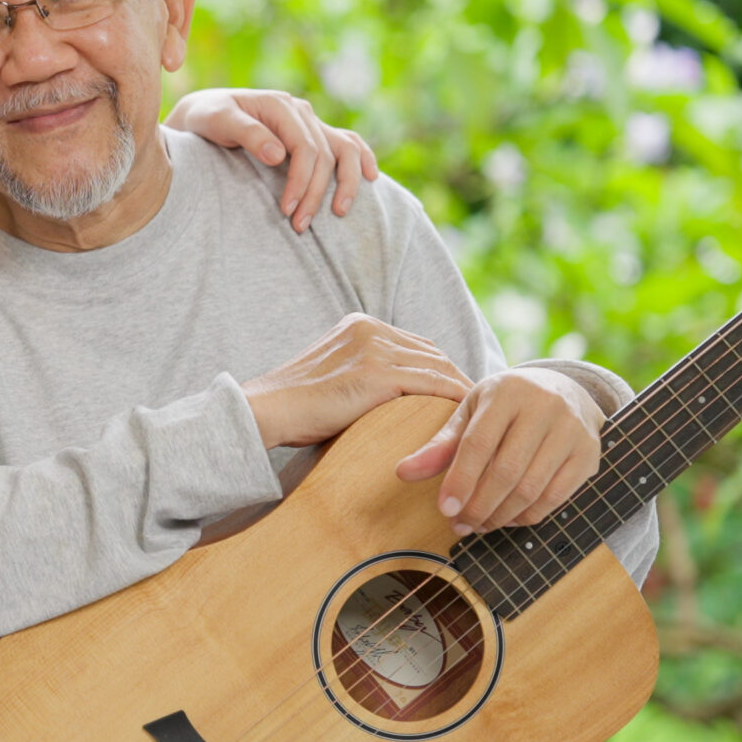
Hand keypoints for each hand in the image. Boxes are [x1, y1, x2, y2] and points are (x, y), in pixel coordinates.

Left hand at [167, 87, 379, 232]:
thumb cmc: (205, 117)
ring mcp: (309, 121)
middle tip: (299, 225)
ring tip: (339, 212)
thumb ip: (246, 133)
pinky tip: (370, 177)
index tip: (287, 210)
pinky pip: (346, 142)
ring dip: (346, 182)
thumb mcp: (216, 120)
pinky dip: (360, 158)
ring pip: (344, 149)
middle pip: (324, 155)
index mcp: (280, 106)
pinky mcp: (311, 133)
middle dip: (315, 193)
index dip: (301, 181)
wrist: (201, 114)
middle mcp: (300, 111)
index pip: (305, 148)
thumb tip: (279, 155)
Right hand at [242, 314, 471, 449]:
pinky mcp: (377, 374)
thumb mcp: (332, 375)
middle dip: (455, 378)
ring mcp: (374, 348)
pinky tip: (465, 417)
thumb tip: (392, 398)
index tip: (456, 392)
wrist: (264, 411)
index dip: (438, 369)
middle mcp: (369, 328)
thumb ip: (362, 373)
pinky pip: (432, 385)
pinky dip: (453, 399)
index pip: (414, 344)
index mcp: (358, 324)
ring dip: (461, 391)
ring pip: (437, 367)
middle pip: (431, 352)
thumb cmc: (292, 407)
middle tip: (476, 407)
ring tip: (477, 415)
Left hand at [394, 366, 604, 534]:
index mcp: (506, 392)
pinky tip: (508, 518)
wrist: (563, 390)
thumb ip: (440, 444)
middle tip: (460, 525)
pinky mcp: (588, 453)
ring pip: (532, 488)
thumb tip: (403, 472)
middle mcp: (544, 407)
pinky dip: (529, 515)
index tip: (445, 509)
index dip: (460, 480)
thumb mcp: (471, 412)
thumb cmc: (506, 404)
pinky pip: (556, 496)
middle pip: (507, 471)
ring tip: (479, 524)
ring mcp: (571, 430)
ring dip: (502, 515)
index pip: (479, 444)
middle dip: (479, 505)